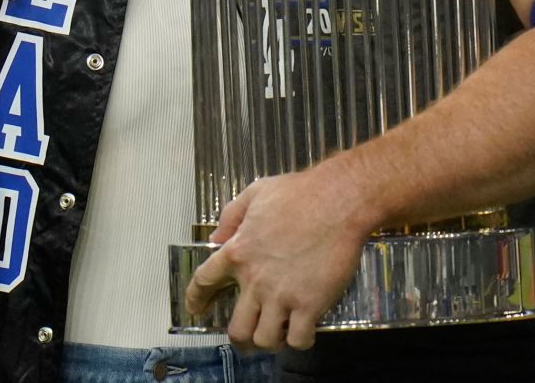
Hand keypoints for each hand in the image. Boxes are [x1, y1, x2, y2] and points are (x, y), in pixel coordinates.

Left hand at [185, 162, 374, 351]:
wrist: (338, 201)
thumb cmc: (301, 193)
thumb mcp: (256, 193)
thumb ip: (231, 215)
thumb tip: (217, 236)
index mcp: (239, 252)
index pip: (204, 282)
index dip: (196, 299)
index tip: (197, 308)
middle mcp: (255, 280)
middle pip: (236, 328)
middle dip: (240, 338)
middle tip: (249, 336)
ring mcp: (282, 295)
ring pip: (264, 340)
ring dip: (269, 342)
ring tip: (277, 335)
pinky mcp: (309, 305)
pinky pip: (298, 340)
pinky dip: (299, 340)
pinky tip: (303, 331)